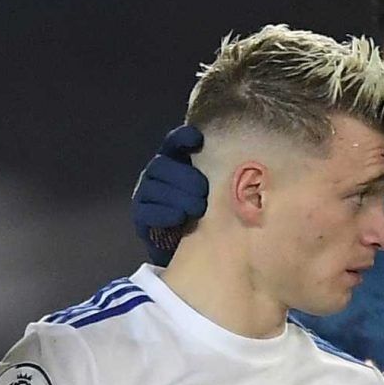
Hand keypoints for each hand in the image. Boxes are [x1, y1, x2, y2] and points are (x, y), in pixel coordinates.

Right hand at [130, 124, 208, 263]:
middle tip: (203, 190)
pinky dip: (164, 213)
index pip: (173, 143)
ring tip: (198, 209)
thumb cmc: (203, 212)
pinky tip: (180, 218)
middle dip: (183, 176)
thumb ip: (217, 175)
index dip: (182, 138)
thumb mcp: (212, 191)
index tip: (198, 139)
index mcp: (173, 161)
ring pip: (154, 188)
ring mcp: (144, 195)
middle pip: (161, 165)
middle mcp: (155, 175)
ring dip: (176, 196)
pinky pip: (146, 212)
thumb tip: (243, 167)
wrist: (188, 247)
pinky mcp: (140, 217)